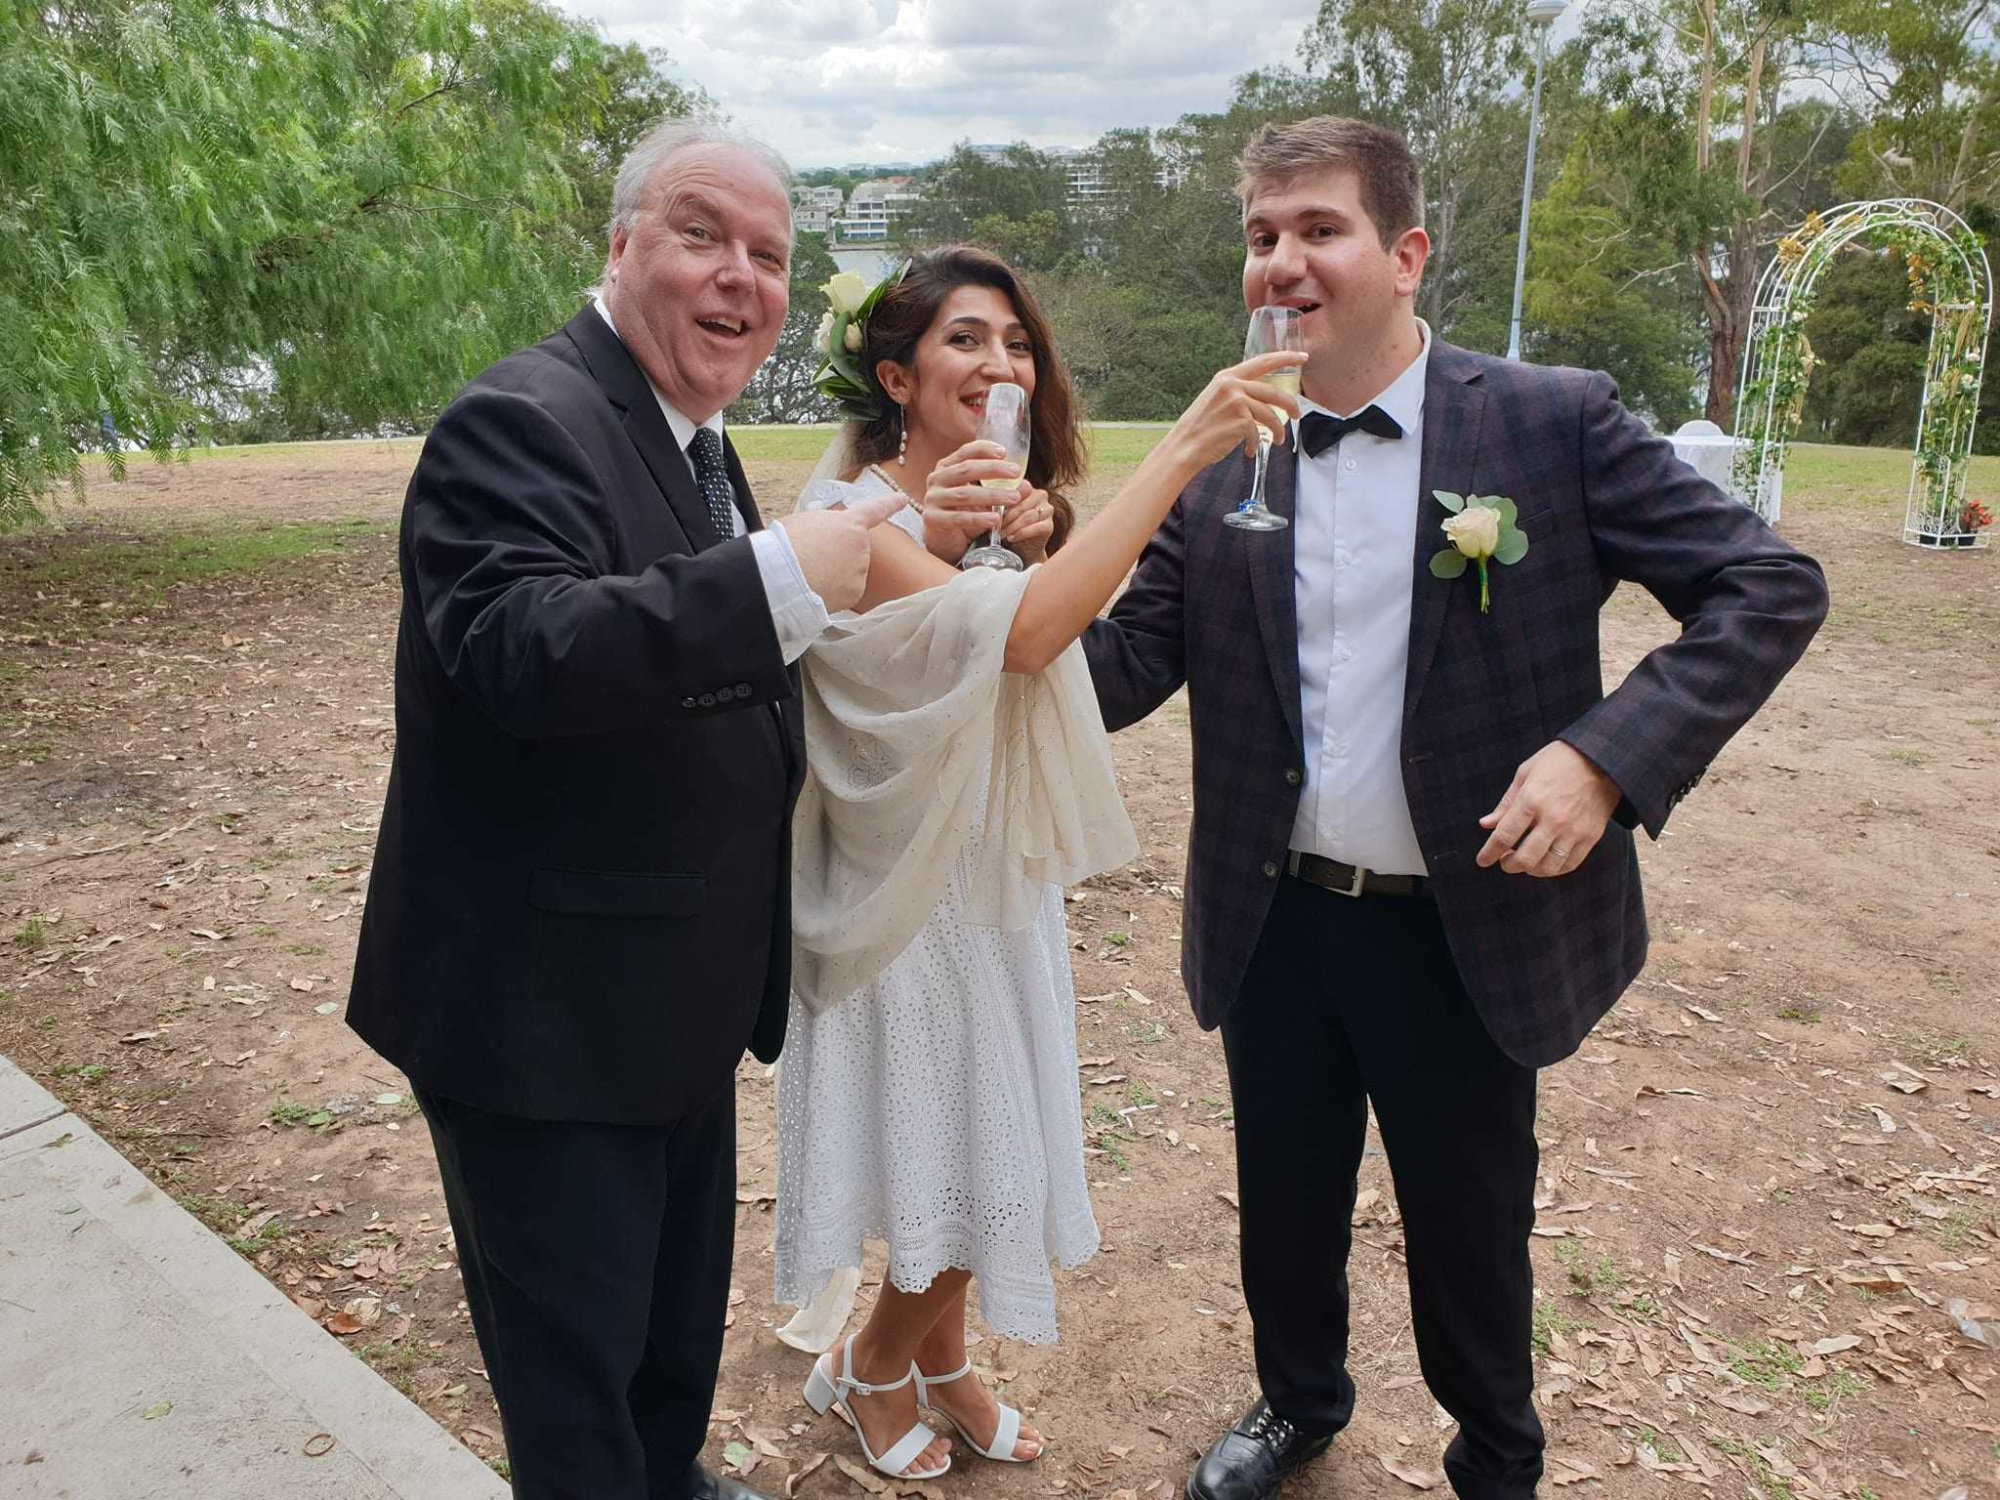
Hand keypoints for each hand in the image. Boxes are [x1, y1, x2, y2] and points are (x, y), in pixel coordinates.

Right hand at [773, 487, 907, 612]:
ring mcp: (860, 570)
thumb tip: (825, 536)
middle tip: (812, 557)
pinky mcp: (855, 592)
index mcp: (849, 522)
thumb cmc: (788, 544)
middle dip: (837, 554)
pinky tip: (816, 587)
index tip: (903, 499)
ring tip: (810, 572)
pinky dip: (832, 591)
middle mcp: (861, 545)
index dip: (890, 503)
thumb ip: (823, 525)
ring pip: (848, 572)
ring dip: (832, 573)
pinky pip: (844, 591)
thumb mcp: (804, 521)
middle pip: (853, 550)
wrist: (785, 576)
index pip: (875, 510)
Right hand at [919, 440, 1016, 562]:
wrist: (943, 540)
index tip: (1005, 452)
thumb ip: (1002, 490)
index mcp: (946, 468)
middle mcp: (936, 480)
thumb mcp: (984, 499)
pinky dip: (978, 518)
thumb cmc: (964, 513)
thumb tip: (1027, 486)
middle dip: (993, 469)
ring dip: (992, 495)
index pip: (965, 452)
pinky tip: (996, 518)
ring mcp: (932, 499)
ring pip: (965, 494)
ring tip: (1014, 498)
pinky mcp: (932, 519)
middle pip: (966, 469)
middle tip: (1016, 473)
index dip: (984, 449)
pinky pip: (958, 517)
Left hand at [998, 485, 1055, 563]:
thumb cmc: (1009, 525)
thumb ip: (998, 503)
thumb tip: (990, 501)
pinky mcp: (1049, 525)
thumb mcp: (1000, 512)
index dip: (1004, 502)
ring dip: (1012, 527)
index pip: (1017, 490)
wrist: (1020, 547)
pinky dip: (1021, 534)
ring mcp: (1047, 510)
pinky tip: (1012, 538)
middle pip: (1021, 505)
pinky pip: (1036, 528)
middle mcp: (1040, 495)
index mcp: (1027, 487)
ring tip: (1001, 534)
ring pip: (1028, 517)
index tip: (993, 512)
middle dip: (1006, 518)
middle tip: (995, 526)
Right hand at [1161, 351, 1304, 473]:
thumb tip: (1263, 400)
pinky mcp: (1240, 420)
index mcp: (1227, 377)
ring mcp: (1237, 402)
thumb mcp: (1217, 399)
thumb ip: (1238, 393)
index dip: (1286, 357)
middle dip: (1290, 404)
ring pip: (1270, 415)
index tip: (1302, 357)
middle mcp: (1232, 385)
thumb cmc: (1200, 428)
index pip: (1262, 361)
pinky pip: (1259, 432)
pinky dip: (1255, 444)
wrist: (1184, 446)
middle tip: (1297, 414)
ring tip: (1278, 440)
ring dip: (1278, 430)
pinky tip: (1248, 450)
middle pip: (1273, 392)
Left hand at [1474, 741, 1621, 877]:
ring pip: (1547, 867)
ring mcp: (1573, 830)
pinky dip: (1554, 870)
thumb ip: (1506, 803)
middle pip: (1524, 859)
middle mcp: (1552, 819)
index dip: (1489, 853)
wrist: (1601, 758)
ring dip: (1531, 870)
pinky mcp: (1590, 836)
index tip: (1483, 860)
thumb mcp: (1525, 773)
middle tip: (1505, 861)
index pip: (1503, 837)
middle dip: (1509, 865)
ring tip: (1525, 862)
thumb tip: (1486, 824)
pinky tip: (1546, 863)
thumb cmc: (1559, 761)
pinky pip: (1569, 864)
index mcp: (1531, 801)